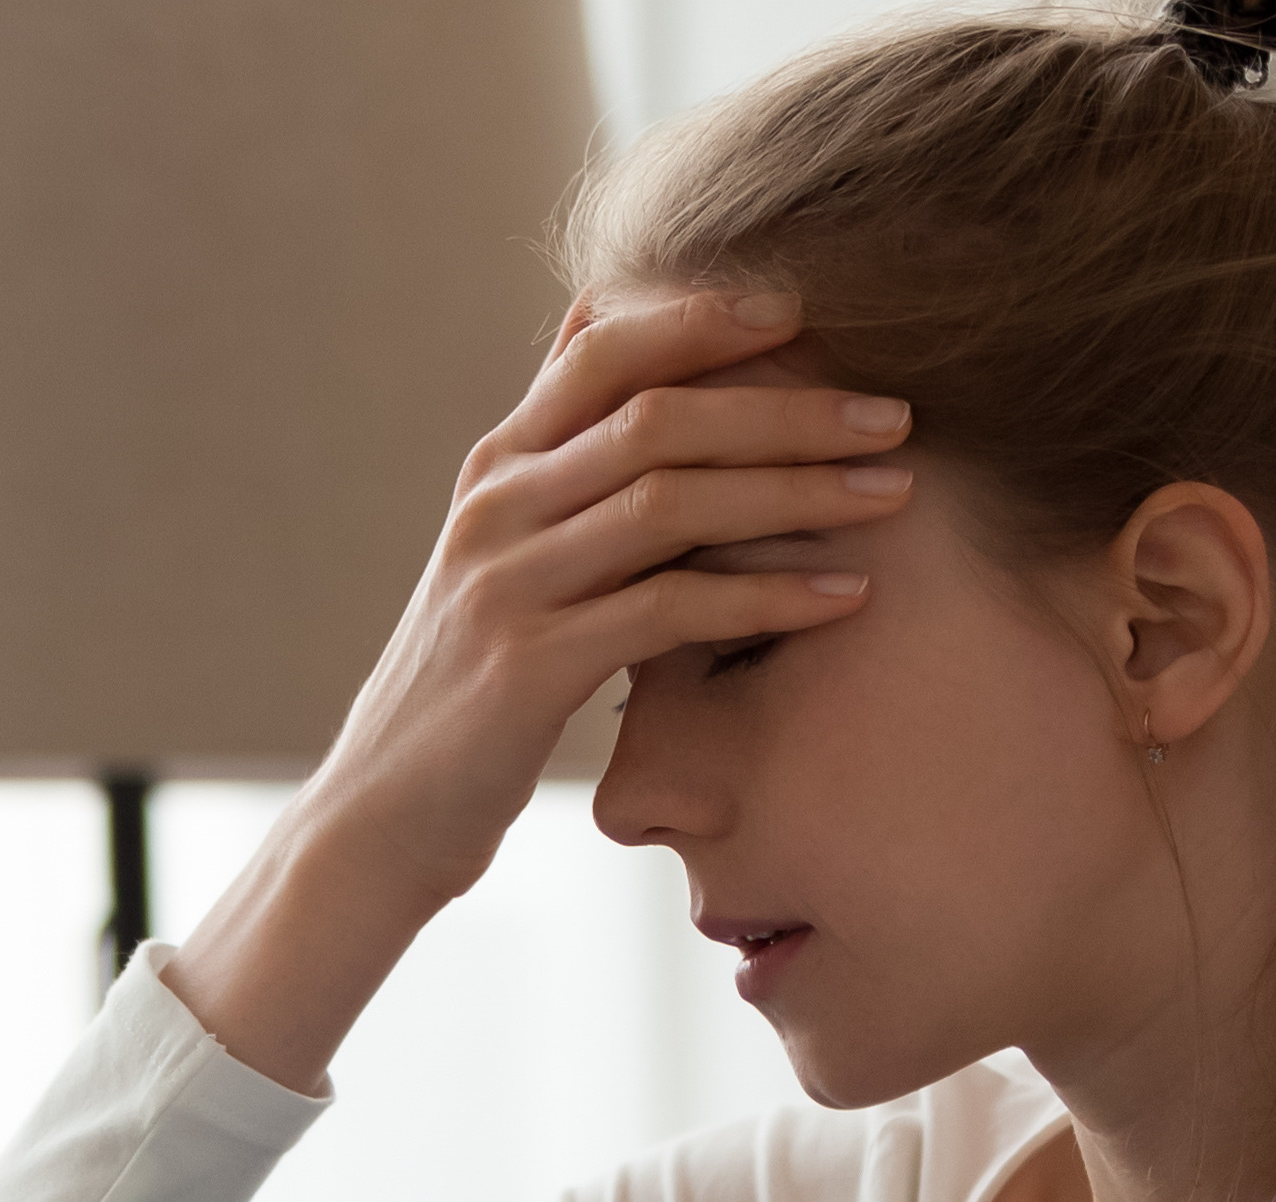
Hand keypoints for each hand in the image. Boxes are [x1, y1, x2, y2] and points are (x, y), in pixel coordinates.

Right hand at [304, 288, 913, 901]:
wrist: (381, 815)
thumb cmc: (470, 687)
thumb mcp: (502, 557)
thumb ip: (558, 461)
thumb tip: (600, 331)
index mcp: (497, 468)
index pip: (600, 351)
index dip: (701, 319)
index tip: (806, 311)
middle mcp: (497, 508)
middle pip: (655, 416)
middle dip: (786, 407)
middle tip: (894, 415)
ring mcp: (506, 584)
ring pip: (668, 502)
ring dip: (795, 490)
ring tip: (892, 493)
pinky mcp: (529, 668)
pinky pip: (668, 610)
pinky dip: (767, 595)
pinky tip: (842, 595)